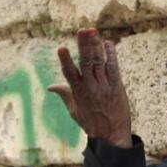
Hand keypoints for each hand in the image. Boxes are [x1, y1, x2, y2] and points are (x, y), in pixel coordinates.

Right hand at [47, 28, 132, 147]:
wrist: (111, 136)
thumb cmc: (91, 123)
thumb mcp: (74, 111)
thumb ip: (64, 95)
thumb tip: (50, 87)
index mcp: (78, 92)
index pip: (69, 74)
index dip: (65, 60)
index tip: (61, 48)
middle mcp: (90, 88)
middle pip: (86, 62)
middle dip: (84, 45)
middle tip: (82, 30)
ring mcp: (104, 86)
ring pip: (99, 62)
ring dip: (96, 45)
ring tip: (93, 31)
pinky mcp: (117, 87)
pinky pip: (113, 68)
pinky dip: (111, 55)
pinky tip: (108, 43)